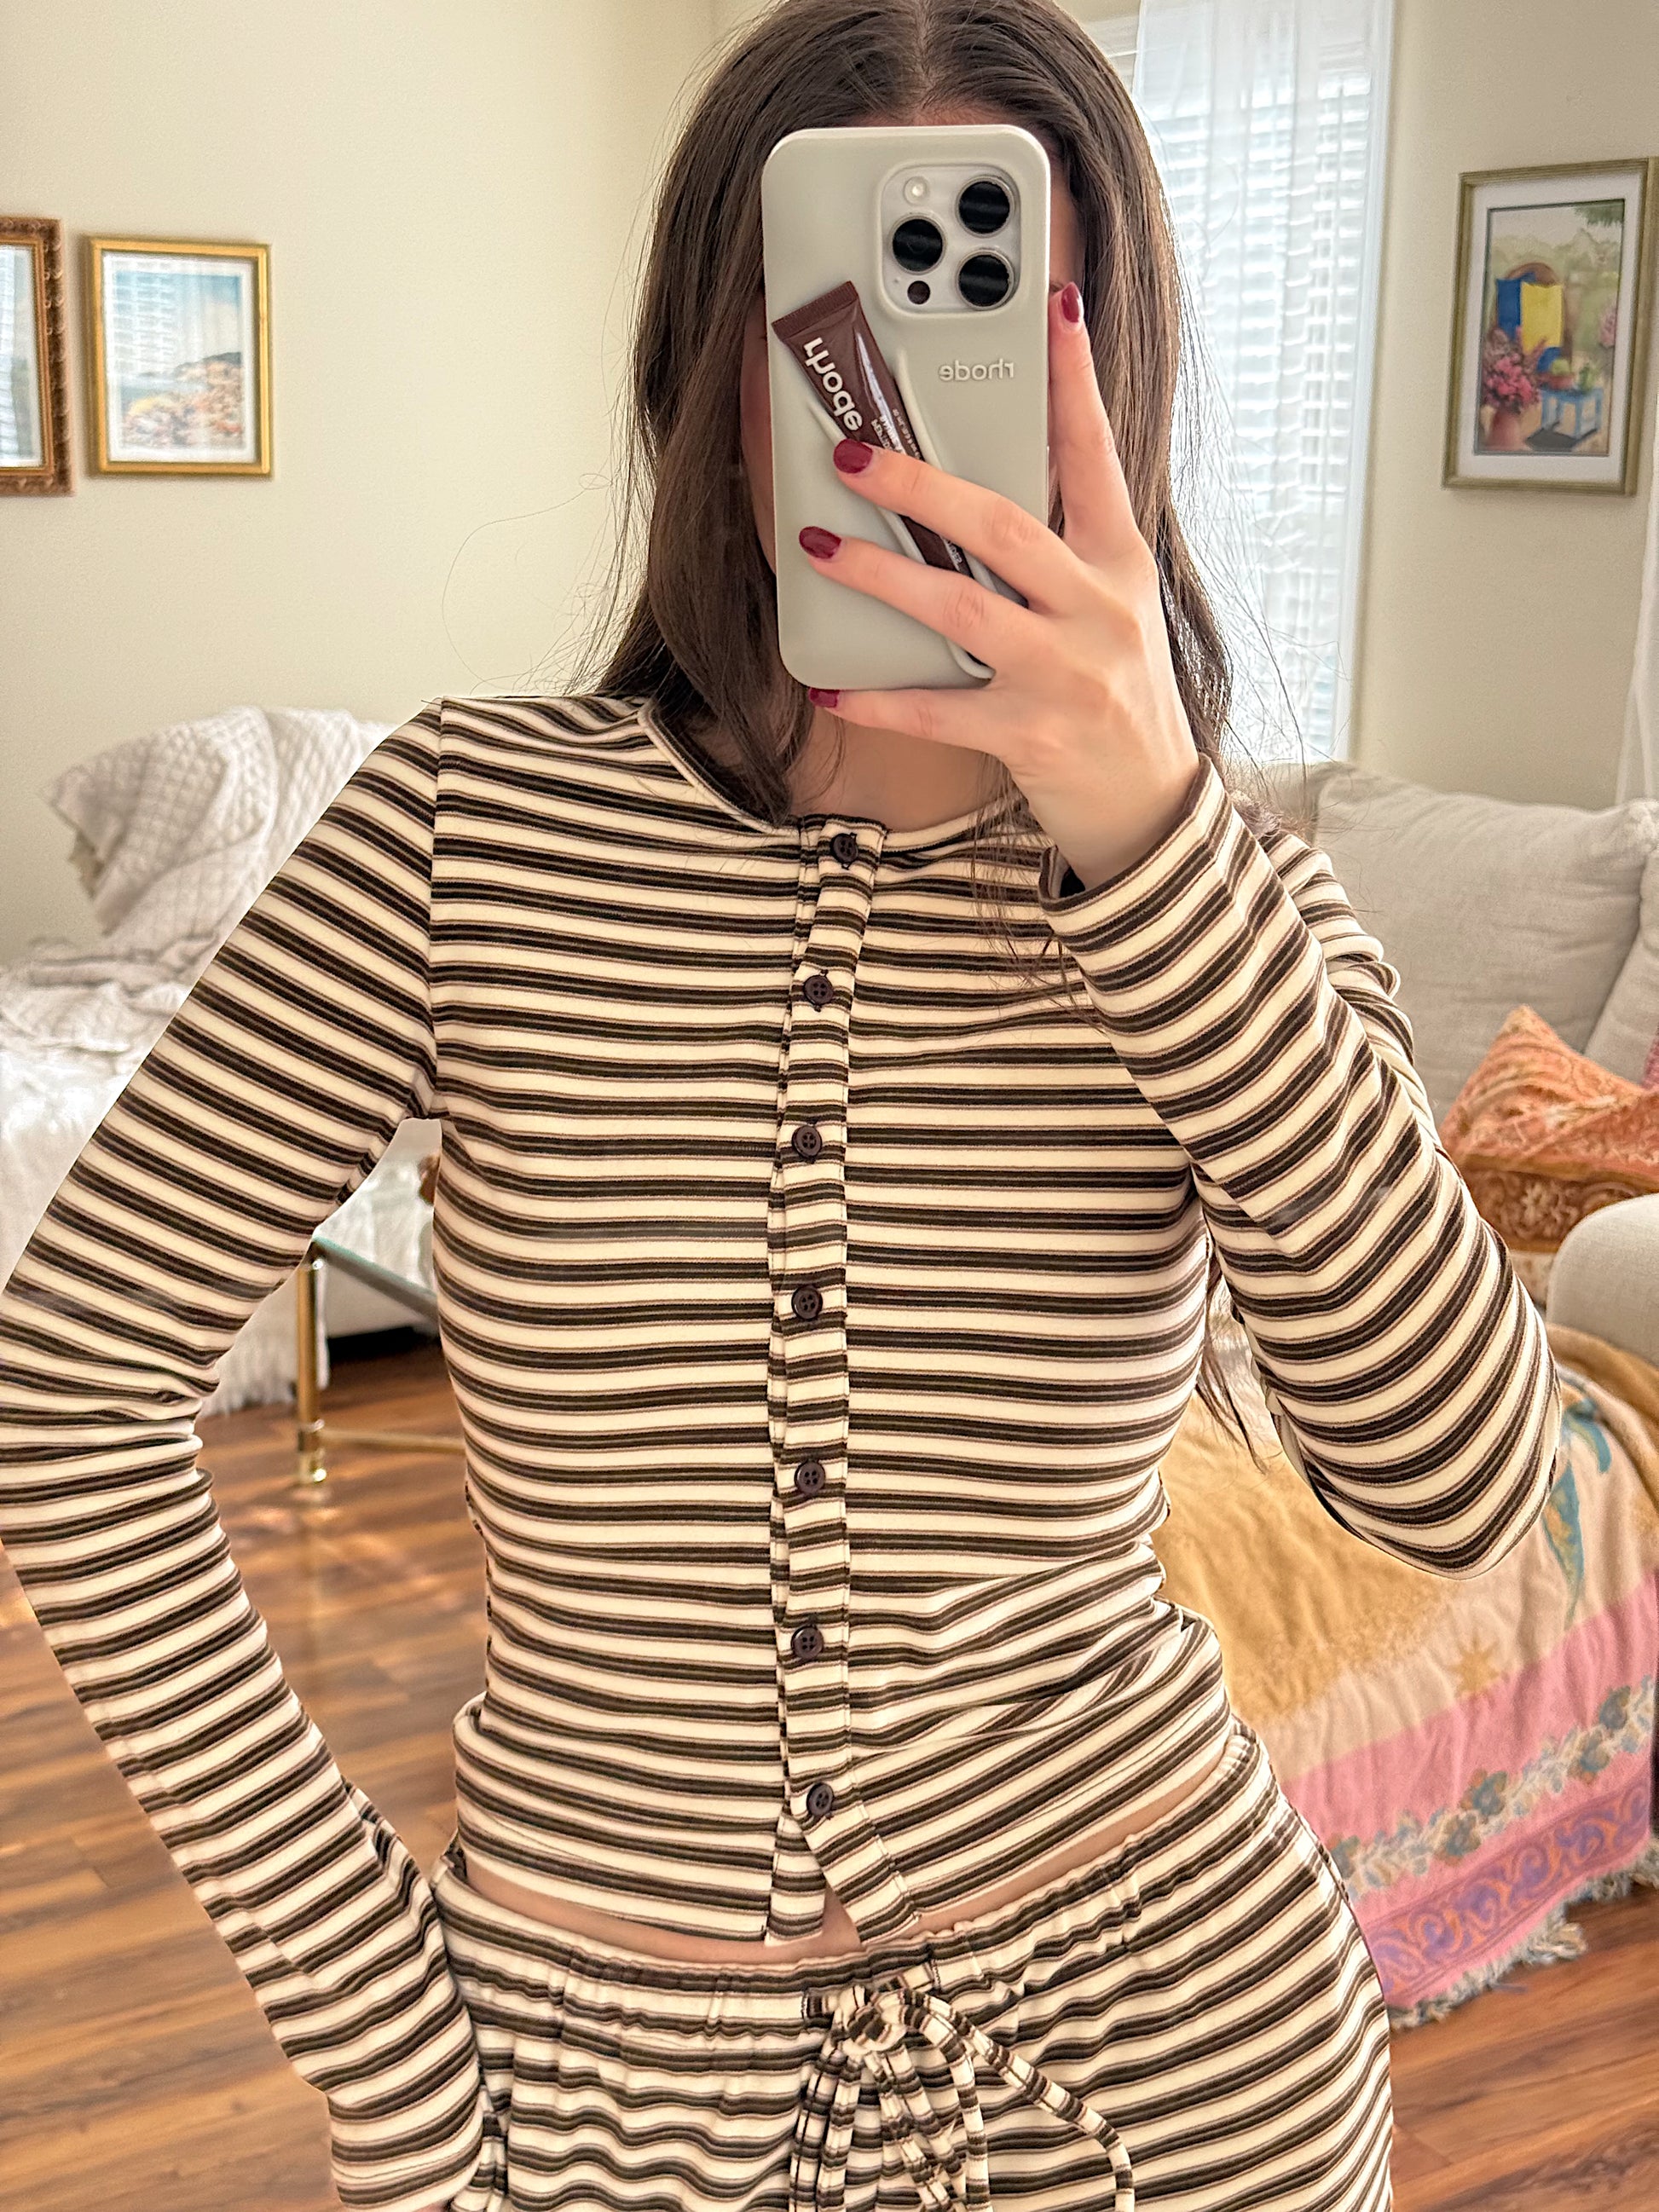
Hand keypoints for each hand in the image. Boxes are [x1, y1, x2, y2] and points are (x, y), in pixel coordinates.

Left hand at [796, 281, 1201, 891]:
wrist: (1151, 805)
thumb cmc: (1118, 696)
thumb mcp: (1115, 608)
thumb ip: (1062, 549)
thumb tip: (978, 491)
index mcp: (1120, 565)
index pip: (1098, 456)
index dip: (1075, 383)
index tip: (1053, 310)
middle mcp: (1098, 612)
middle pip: (1004, 526)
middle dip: (921, 486)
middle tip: (853, 453)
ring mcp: (1065, 675)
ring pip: (962, 610)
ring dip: (883, 575)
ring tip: (821, 547)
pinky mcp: (1030, 736)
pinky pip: (937, 708)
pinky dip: (877, 696)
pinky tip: (828, 682)